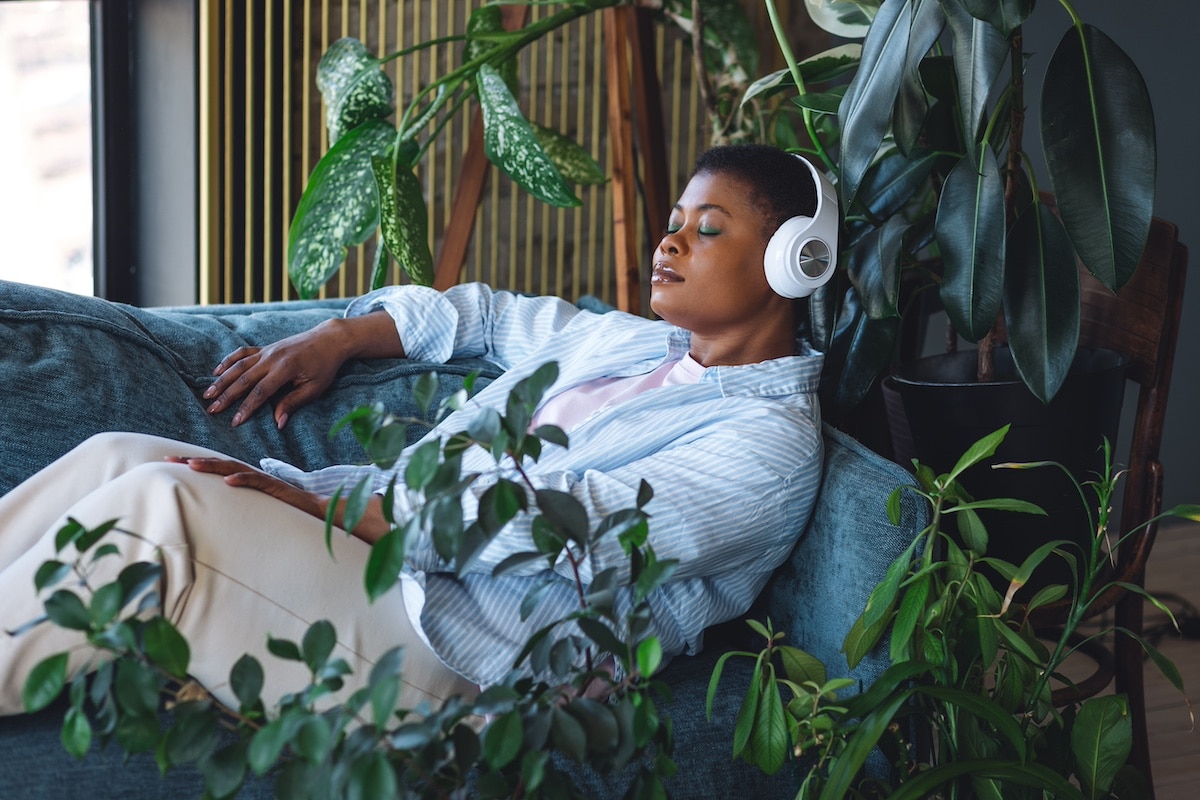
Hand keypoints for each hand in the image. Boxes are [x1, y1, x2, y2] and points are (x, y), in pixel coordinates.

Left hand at [169, 457, 390, 542]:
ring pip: (235, 471)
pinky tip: (229, 481)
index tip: (170, 462)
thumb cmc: (292, 513)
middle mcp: (255, 478)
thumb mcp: (261, 506)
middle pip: (220, 465)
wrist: (323, 514)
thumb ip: (244, 501)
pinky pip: (260, 484)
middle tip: (167, 459)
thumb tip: (222, 501)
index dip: (195, 464)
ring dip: (213, 467)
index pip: (218, 469)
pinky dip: (244, 481)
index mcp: (249, 480)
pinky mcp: (279, 491)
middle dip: (193, 461)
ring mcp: (267, 483)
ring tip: (191, 465)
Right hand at [204, 312, 404, 428]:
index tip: (235, 421)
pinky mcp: (265, 348)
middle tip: (212, 410)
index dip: (247, 407)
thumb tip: (278, 423)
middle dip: (227, 396)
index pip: (261, 392)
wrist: (328, 339)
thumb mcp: (314, 388)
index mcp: (286, 369)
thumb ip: (293, 403)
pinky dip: (228, 361)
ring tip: (208, 394)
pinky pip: (243, 354)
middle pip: (244, 379)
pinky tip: (217, 372)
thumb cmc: (324, 366)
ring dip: (222, 380)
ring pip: (239, 366)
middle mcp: (272, 358)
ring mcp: (267, 351)